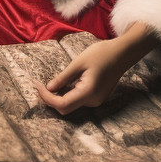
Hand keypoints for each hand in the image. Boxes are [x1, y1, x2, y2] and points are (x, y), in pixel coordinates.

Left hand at [35, 23, 156, 115]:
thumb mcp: (78, 63)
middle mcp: (93, 101)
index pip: (62, 105)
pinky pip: (78, 100)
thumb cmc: (101, 54)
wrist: (123, 53)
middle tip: (39, 85)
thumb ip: (63, 78)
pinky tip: (62, 84)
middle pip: (66, 108)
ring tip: (48, 84)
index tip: (38, 86)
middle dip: (51, 99)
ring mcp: (96, 101)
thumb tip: (49, 89)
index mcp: (88, 93)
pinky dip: (67, 95)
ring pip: (72, 105)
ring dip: (58, 97)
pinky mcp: (97, 97)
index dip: (47, 98)